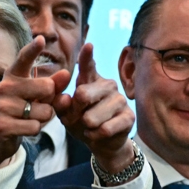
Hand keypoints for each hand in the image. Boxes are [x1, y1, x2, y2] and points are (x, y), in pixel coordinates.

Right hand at [0, 36, 68, 188]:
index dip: (33, 49)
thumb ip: (53, 85)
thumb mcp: (36, 96)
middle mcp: (5, 87)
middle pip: (47, 89)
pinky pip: (35, 126)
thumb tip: (67, 73)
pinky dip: (34, 130)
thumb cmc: (20, 112)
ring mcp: (3, 106)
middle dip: (50, 101)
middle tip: (35, 107)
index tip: (42, 39)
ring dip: (43, 119)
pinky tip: (22, 129)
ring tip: (28, 119)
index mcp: (13, 76)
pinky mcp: (3, 125)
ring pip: (44, 111)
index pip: (24, 59)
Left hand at [54, 43, 135, 173]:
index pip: (87, 66)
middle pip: (83, 95)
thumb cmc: (81, 122)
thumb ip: (60, 104)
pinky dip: (95, 135)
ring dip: (85, 127)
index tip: (88, 45)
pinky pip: (104, 129)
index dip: (87, 56)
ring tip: (89, 127)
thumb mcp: (65, 113)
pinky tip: (97, 134)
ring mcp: (120, 100)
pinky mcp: (128, 117)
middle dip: (74, 112)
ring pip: (92, 117)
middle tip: (77, 118)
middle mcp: (108, 85)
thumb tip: (64, 98)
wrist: (101, 143)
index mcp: (90, 80)